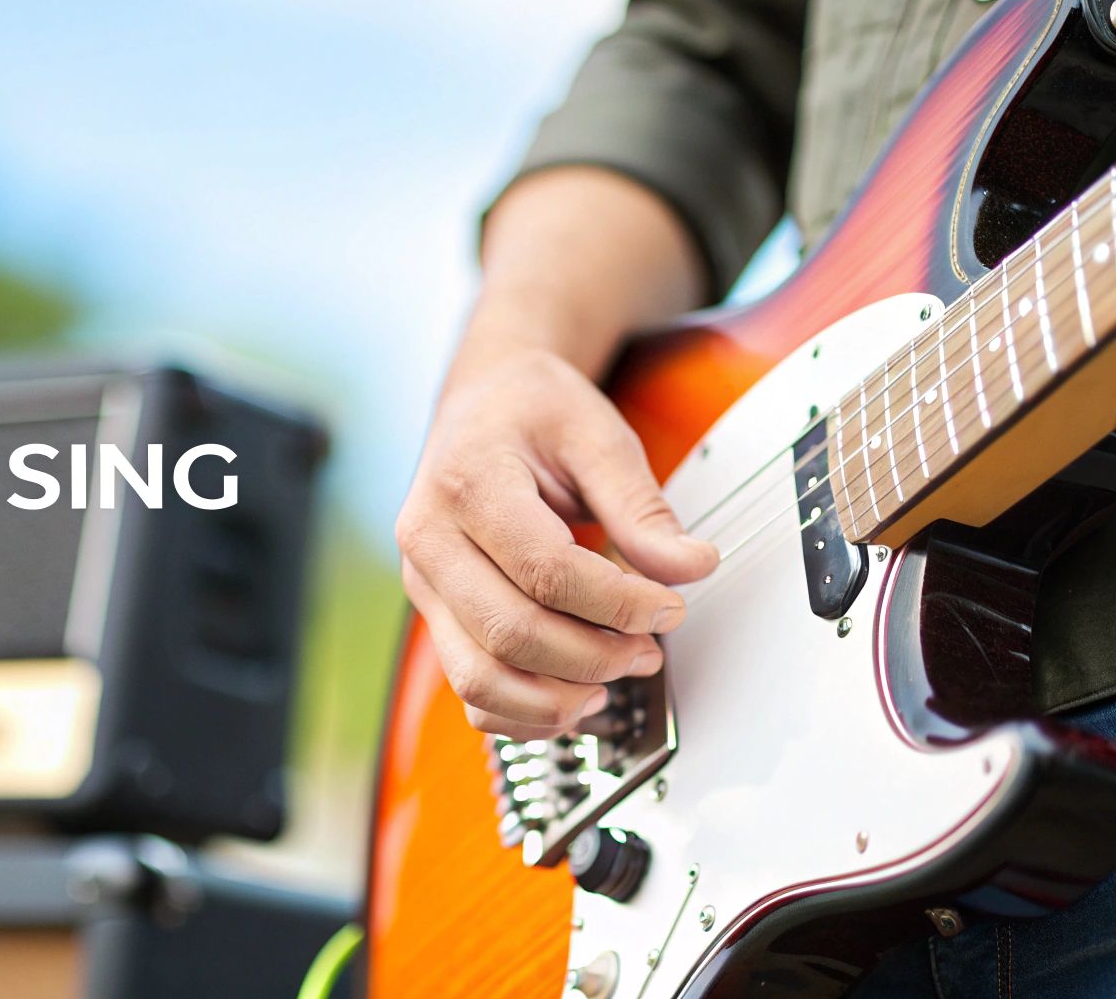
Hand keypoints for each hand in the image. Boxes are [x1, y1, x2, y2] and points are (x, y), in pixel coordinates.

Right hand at [396, 346, 717, 739]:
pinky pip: (470, 690)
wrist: (484, 402)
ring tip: (614, 681)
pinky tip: (574, 697)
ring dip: (557, 698)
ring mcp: (425, 585)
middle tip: (650, 648)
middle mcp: (430, 540)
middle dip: (594, 656)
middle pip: (510, 633)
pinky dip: (524, 713)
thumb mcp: (597, 436)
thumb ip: (641, 508)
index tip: (671, 606)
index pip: (545, 571)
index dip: (618, 604)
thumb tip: (690, 568)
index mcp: (467, 484)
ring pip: (480, 678)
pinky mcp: (436, 616)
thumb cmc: (532, 412)